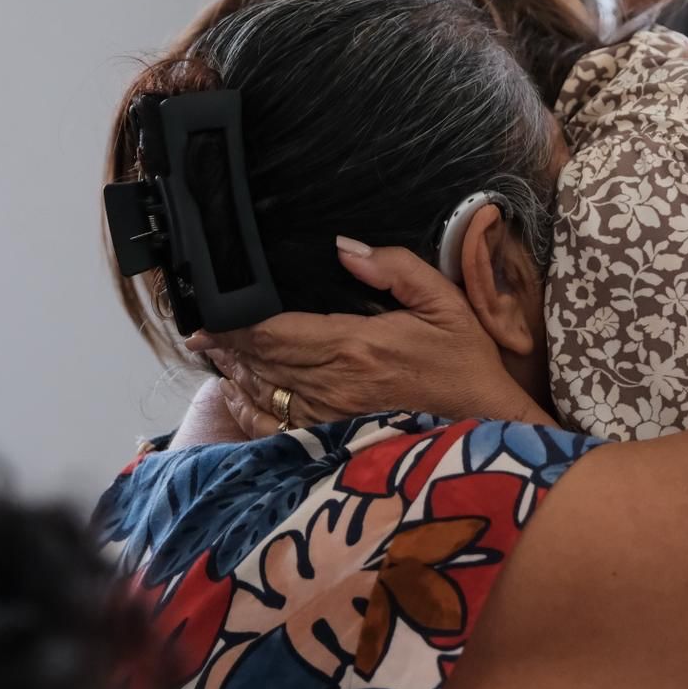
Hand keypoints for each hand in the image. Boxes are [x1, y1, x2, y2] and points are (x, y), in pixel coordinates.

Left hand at [186, 237, 552, 437]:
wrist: (486, 421)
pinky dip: (249, 412)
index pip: (278, 331)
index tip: (212, 309)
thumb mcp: (445, 302)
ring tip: (212, 352)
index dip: (238, 322)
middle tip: (200, 328)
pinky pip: (277, 429)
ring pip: (263, 393)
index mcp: (356, 345)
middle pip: (262, 361)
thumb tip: (344, 248)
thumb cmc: (465, 362)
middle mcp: (334, 384)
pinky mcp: (335, 440)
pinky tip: (236, 394)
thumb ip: (395, 269)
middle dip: (227, 343)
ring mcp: (331, 417)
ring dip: (233, 372)